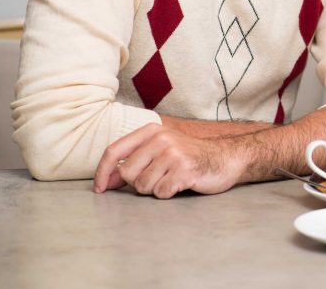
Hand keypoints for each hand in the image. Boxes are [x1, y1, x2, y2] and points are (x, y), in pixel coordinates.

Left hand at [93, 124, 244, 198]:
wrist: (225, 158)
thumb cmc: (189, 157)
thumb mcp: (160, 151)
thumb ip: (133, 163)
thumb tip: (105, 182)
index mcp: (151, 131)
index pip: (114, 151)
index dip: (102, 172)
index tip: (100, 189)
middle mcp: (161, 138)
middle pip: (127, 173)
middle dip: (138, 182)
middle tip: (158, 177)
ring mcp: (173, 153)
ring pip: (143, 186)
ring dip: (155, 189)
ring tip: (171, 179)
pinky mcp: (184, 170)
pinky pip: (160, 192)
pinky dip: (168, 193)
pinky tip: (181, 184)